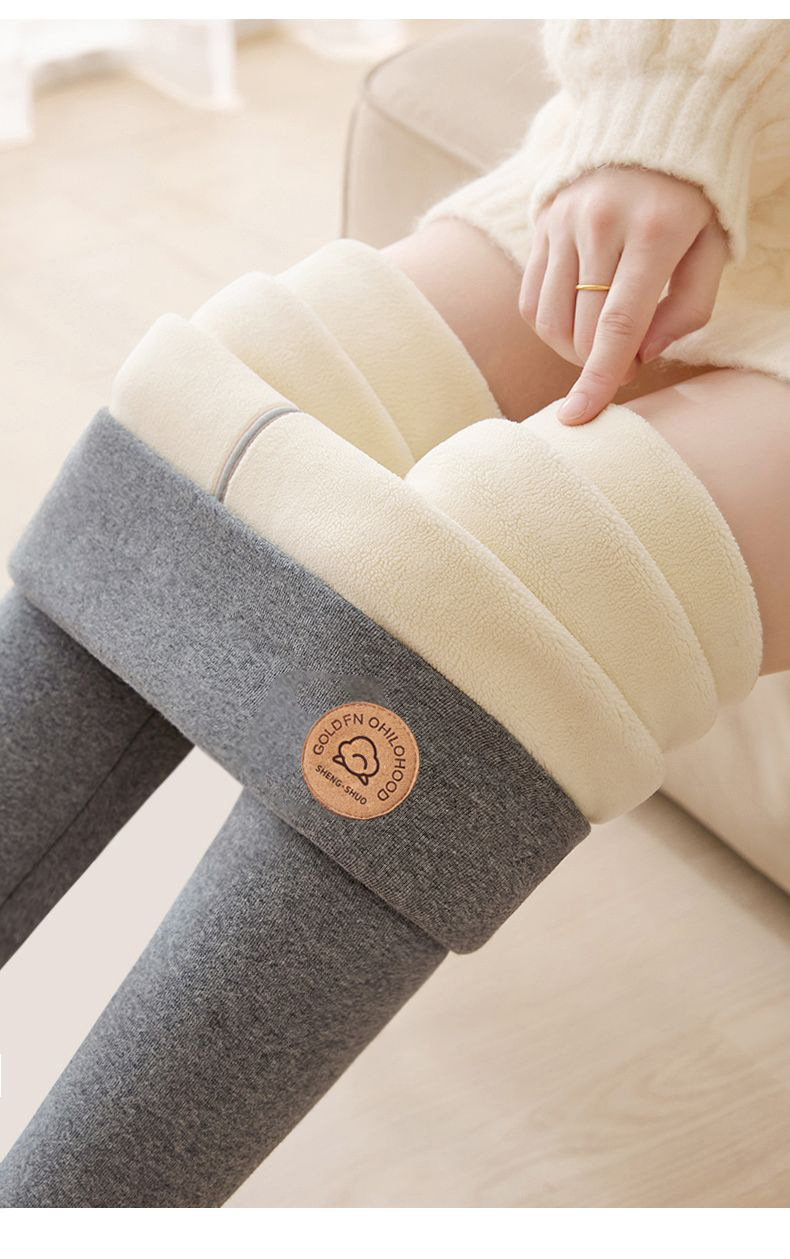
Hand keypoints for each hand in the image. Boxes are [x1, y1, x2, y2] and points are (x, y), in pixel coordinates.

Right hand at [519, 167, 727, 423]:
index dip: (598, 378)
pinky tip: (575, 320)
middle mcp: (601, 224)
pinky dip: (550, 325)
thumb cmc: (693, 196)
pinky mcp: (543, 222)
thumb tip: (642, 353)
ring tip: (601, 340)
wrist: (654, 117)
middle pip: (580, 329)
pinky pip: (531, 297)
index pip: (617, 324)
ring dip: (571, 349)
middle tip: (629, 357)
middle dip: (599, 363)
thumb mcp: (713, 247)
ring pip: (549, 319)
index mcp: (654, 232)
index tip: (579, 417)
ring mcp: (565, 221)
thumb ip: (688, 308)